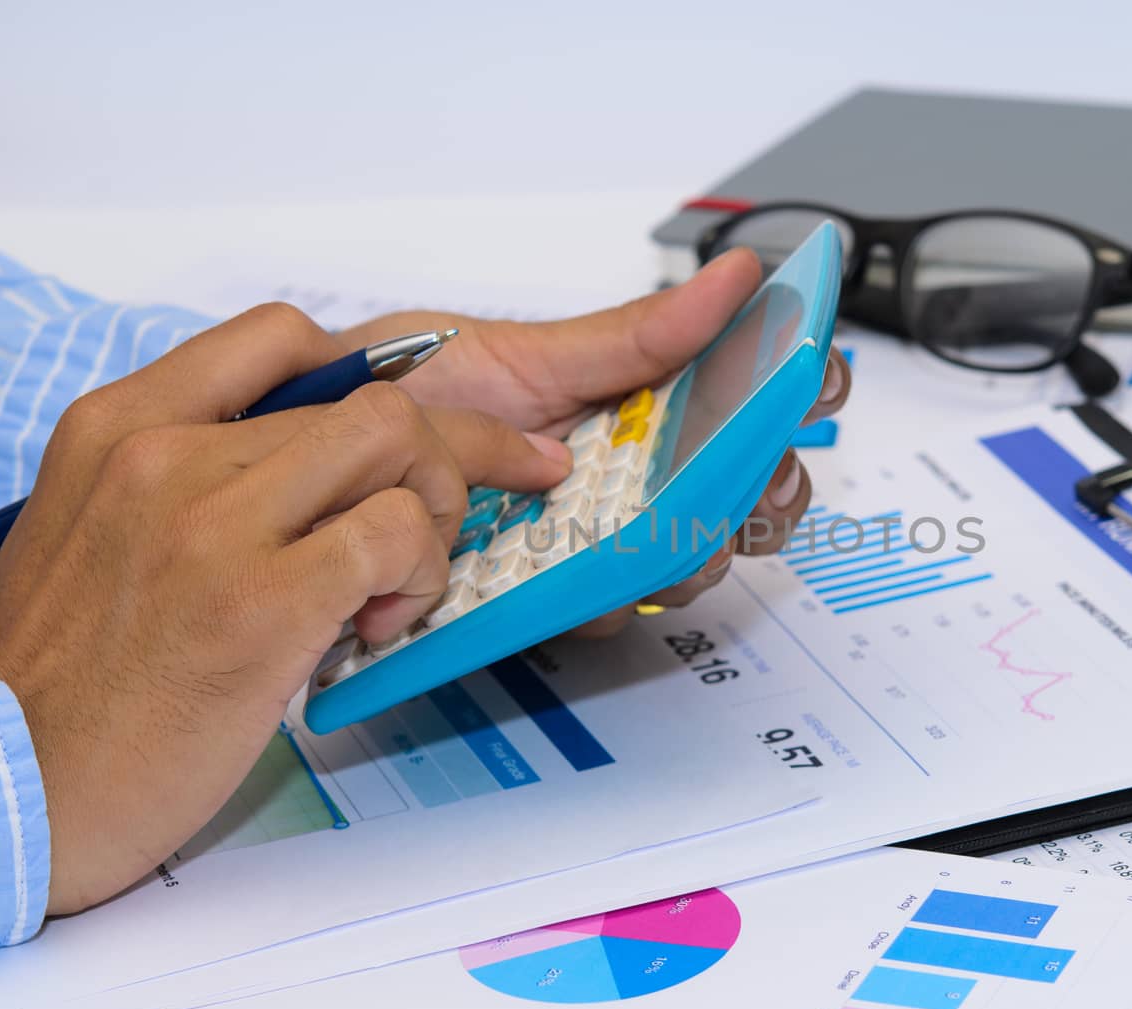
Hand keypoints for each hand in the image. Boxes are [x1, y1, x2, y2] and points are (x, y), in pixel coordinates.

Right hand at [0, 305, 569, 913]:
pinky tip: (380, 625)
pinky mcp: (265, 600)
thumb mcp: (87, 539)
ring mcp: (215, 523)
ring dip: (438, 509)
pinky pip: (397, 534)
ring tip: (405, 580)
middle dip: (446, 457)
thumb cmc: (65, 684)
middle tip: (444, 523)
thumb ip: (178, 483)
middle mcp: (165, 455)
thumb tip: (289, 464)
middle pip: (371, 398)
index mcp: (117, 429)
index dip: (373, 378)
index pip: (281, 337)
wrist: (11, 794)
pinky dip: (420, 575)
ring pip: (400, 441)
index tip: (402, 440)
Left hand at [336, 249, 852, 633]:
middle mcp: (636, 468)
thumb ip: (636, 336)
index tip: (815, 377)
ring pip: (697, 556)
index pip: (758, 393)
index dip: (804, 386)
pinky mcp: (554, 594)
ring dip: (695, 548)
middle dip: (768, 486)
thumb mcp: (521, 355)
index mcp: (643, 397)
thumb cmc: (410, 392)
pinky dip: (610, 597)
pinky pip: (614, 609)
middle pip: (751, 487)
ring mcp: (600, 534)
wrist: (315, 458)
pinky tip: (582, 576)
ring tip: (651, 528)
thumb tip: (738, 275)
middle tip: (745, 477)